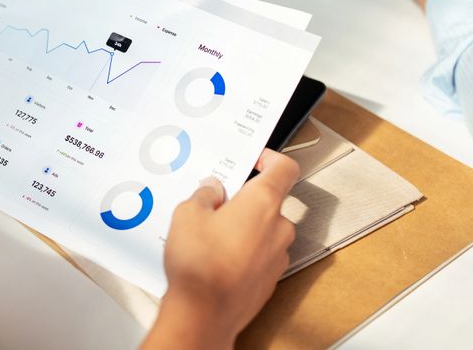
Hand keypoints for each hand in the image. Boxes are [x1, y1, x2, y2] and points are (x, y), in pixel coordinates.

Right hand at [143, 150, 298, 349]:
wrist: (204, 314)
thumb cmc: (200, 266)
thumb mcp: (188, 214)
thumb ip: (204, 195)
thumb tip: (211, 190)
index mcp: (262, 203)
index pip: (285, 168)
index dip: (271, 158)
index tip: (257, 158)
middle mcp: (278, 227)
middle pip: (270, 201)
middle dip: (245, 200)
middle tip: (218, 203)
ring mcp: (278, 255)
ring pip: (265, 230)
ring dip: (245, 227)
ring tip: (212, 235)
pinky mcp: (270, 279)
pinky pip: (261, 254)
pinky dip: (245, 251)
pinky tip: (218, 257)